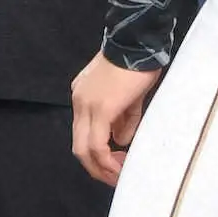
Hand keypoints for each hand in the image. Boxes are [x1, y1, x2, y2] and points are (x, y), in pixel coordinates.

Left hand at [71, 52, 160, 185]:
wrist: (138, 40)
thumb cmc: (137, 62)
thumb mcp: (129, 94)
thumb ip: (125, 117)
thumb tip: (122, 139)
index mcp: (83, 94)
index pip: (83, 131)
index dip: (98, 151)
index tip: (118, 158)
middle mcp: (79, 101)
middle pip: (78, 146)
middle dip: (96, 167)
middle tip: (115, 175)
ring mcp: (87, 105)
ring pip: (84, 149)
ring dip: (102, 168)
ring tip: (119, 174)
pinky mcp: (101, 109)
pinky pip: (98, 145)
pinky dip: (106, 161)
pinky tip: (120, 165)